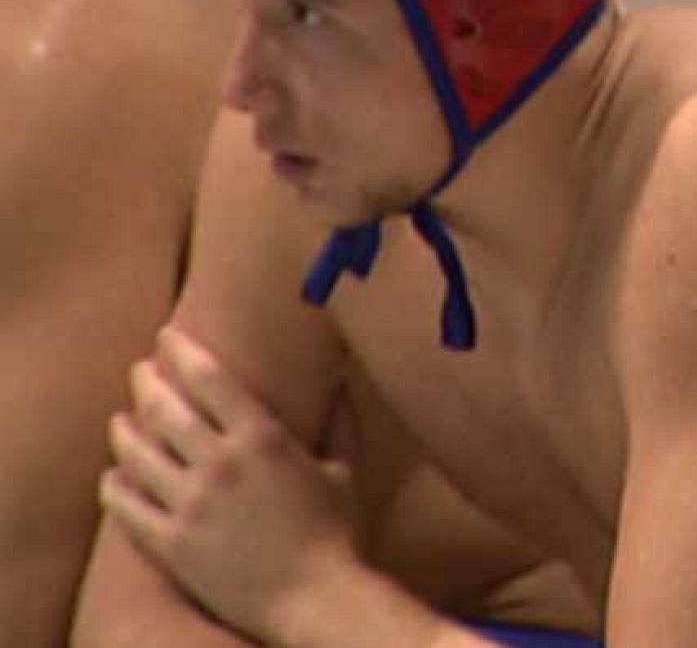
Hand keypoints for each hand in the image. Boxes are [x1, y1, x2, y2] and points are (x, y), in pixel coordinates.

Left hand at [102, 326, 360, 641]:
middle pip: (164, 408)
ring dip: (123, 430)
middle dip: (145, 382)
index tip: (167, 337)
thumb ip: (341, 421)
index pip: (208, 378)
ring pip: (135, 454)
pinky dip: (114, 486)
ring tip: (120, 421)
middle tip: (140, 371)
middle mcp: (219, 465)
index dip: (182, 352)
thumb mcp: (344, 471)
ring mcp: (190, 505)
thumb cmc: (336, 535)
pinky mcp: (171, 544)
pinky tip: (114, 477)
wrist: (315, 599)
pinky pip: (126, 506)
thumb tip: (342, 378)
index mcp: (262, 440)